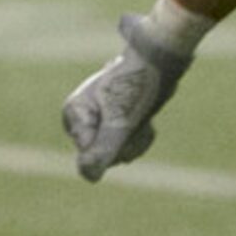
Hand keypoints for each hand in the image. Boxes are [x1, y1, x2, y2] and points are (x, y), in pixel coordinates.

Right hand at [61, 12, 194, 181]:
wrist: (161, 59)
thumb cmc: (139, 86)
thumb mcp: (120, 122)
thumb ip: (103, 150)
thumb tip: (89, 177)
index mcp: (73, 114)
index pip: (91, 155)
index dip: (114, 146)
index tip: (126, 124)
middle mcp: (82, 117)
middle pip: (103, 155)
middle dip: (126, 144)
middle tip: (138, 120)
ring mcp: (98, 118)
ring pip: (117, 151)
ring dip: (136, 140)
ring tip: (144, 119)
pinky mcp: (115, 119)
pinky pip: (126, 143)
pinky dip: (140, 136)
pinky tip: (146, 122)